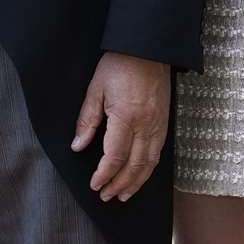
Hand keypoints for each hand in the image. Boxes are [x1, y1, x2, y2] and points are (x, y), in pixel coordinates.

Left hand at [70, 51, 169, 202]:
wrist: (148, 48)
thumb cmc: (120, 64)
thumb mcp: (96, 88)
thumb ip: (87, 119)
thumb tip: (78, 145)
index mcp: (126, 116)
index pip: (114, 156)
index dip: (104, 174)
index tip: (94, 184)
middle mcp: (145, 124)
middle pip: (134, 165)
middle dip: (119, 184)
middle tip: (106, 196)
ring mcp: (158, 124)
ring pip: (149, 163)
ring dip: (136, 182)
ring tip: (123, 195)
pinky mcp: (165, 122)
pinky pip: (158, 153)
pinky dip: (149, 169)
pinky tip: (140, 174)